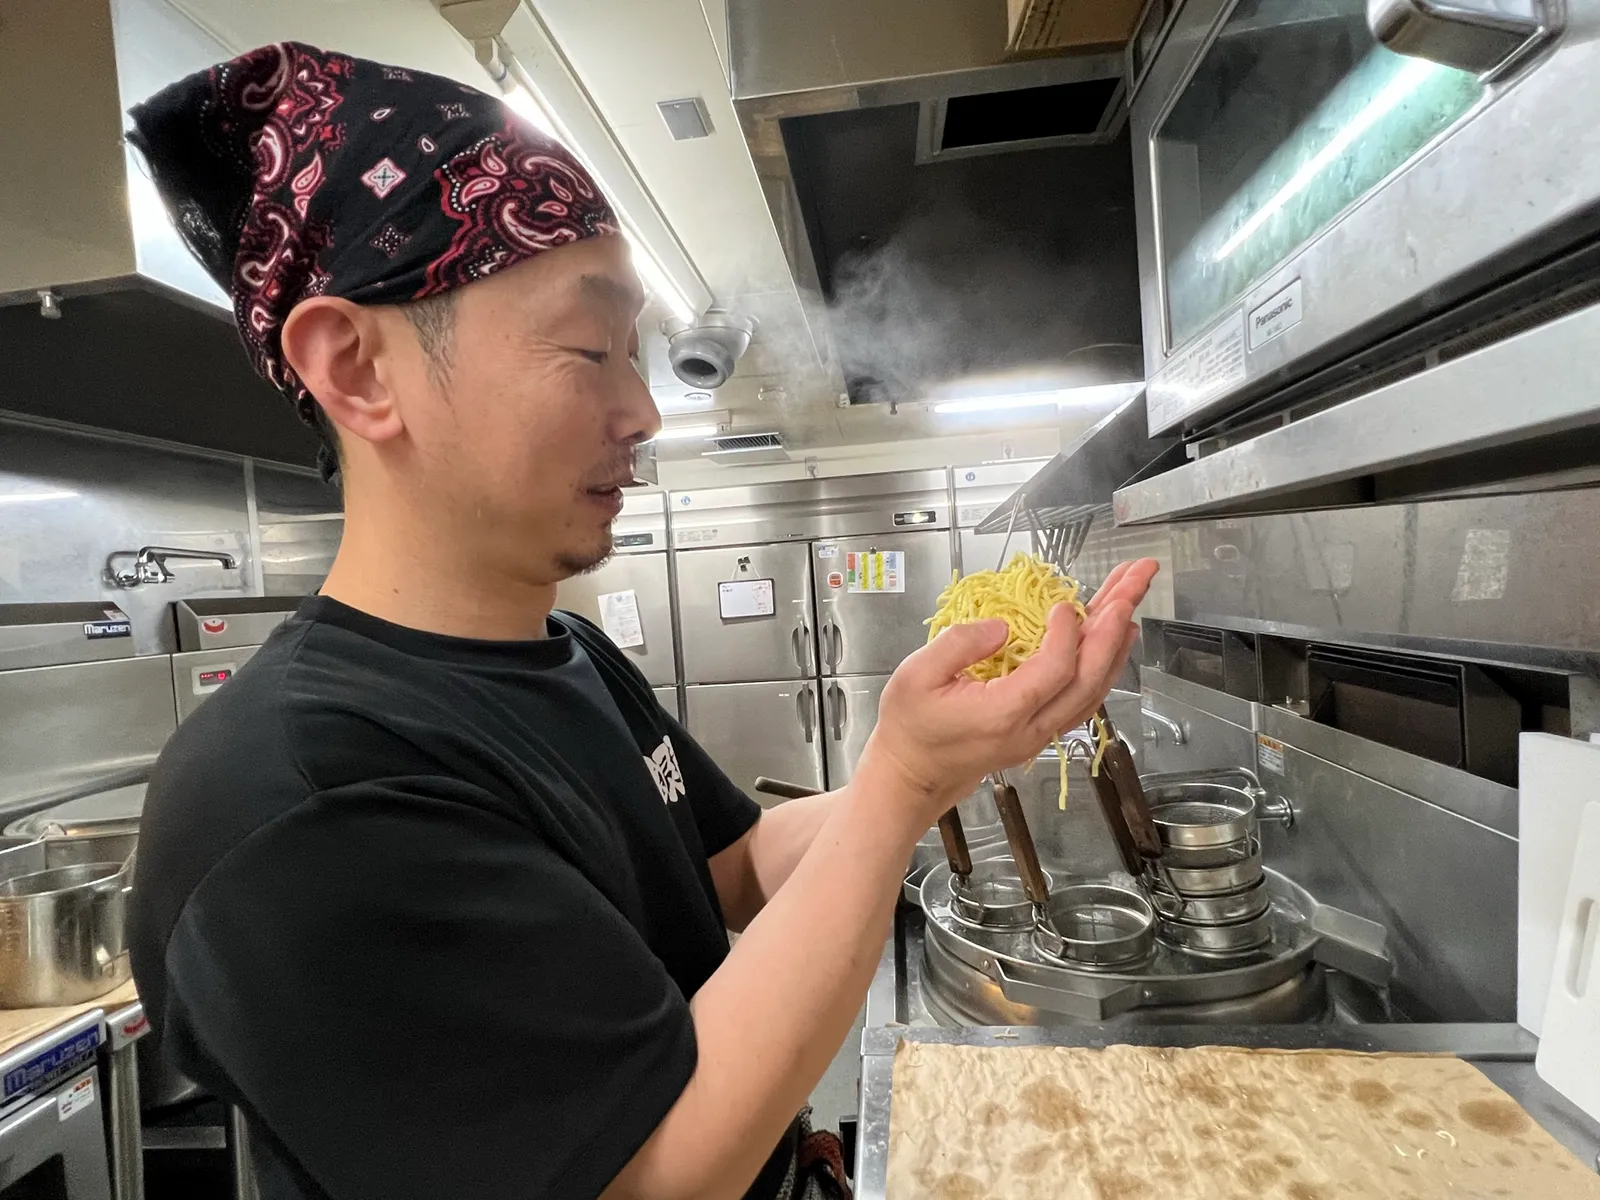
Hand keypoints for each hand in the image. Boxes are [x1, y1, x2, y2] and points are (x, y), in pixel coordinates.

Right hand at [857, 558, 1159, 829]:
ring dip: (1116, 642)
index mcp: (1001, 714)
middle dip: (1114, 626)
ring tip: (1130, 598)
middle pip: (1089, 678)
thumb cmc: (909, 725)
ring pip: (1094, 690)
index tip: (1063, 604)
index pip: (1054, 670)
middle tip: (1132, 582)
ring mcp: (1041, 734)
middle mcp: (1031, 728)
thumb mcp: (915, 674)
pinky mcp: (1042, 731)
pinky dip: (1104, 665)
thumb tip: (1003, 626)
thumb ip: (958, 644)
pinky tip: (1112, 639)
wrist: (912, 774)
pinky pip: (1084, 698)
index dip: (1067, 633)